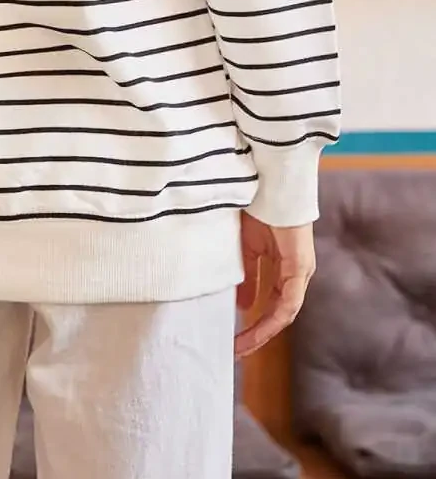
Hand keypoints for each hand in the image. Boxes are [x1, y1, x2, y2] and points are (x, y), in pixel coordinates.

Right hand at [234, 212, 314, 356]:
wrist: (271, 184)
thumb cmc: (258, 208)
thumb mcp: (247, 249)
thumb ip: (247, 277)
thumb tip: (243, 306)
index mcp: (284, 268)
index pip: (272, 303)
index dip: (255, 323)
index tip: (235, 338)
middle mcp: (296, 274)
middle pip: (279, 314)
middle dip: (258, 334)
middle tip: (236, 350)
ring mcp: (300, 272)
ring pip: (284, 312)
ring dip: (263, 332)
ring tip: (242, 346)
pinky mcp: (299, 267)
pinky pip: (288, 301)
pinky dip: (273, 317)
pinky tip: (256, 326)